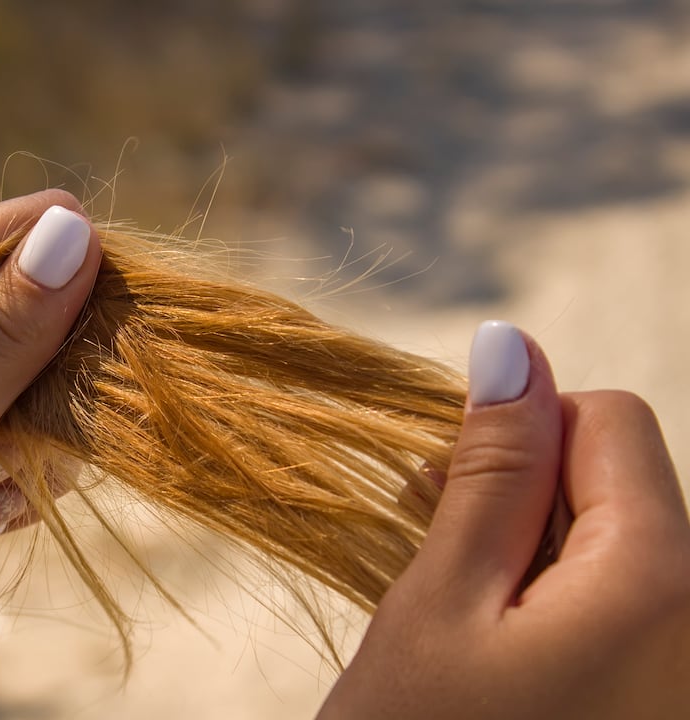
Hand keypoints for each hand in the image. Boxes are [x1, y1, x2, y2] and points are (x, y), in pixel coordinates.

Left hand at [0, 190, 101, 718]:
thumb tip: (71, 229)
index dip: (50, 251)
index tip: (128, 269)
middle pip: (1, 321)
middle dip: (63, 343)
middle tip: (113, 369)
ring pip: (10, 393)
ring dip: (53, 417)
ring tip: (75, 445)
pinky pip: (4, 461)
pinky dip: (30, 477)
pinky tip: (38, 496)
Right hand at [320, 321, 689, 718]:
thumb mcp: (440, 603)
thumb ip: (490, 471)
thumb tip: (511, 346)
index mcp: (661, 580)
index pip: (610, 420)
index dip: (520, 433)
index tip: (446, 490)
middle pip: (623, 485)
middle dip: (524, 498)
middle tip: (435, 554)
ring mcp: (685, 669)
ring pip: (619, 548)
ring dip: (532, 554)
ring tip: (460, 615)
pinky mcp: (662, 697)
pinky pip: (626, 610)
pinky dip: (555, 607)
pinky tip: (497, 651)